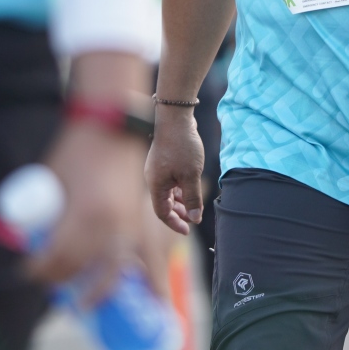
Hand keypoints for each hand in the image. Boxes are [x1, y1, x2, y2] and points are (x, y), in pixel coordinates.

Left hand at [27, 121, 146, 285]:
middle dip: (58, 279)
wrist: (113, 129)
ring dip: (96, 292)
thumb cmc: (77, 150)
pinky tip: (112, 285)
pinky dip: (122, 275)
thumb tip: (31, 238)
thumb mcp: (53, 182)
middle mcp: (107, 226)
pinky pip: (130, 258)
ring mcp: (126, 225)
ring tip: (83, 303)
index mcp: (83, 216)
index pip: (56, 257)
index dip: (37, 269)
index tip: (26, 271)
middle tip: (44, 280)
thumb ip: (45, 212)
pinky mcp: (137, 221)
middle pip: (78, 267)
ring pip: (110, 272)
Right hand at [146, 107, 206, 233]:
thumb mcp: (191, 175)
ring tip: (195, 205)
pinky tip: (190, 187)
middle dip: (179, 213)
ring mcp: (157, 170)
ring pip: (168, 192)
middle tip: (194, 218)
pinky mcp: (164, 161)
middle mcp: (153, 179)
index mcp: (156, 185)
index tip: (188, 231)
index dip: (175, 224)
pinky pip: (170, 181)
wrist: (175, 118)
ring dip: (181, 201)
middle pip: (164, 204)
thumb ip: (193, 198)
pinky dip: (179, 188)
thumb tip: (195, 219)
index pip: (162, 213)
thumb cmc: (183, 147)